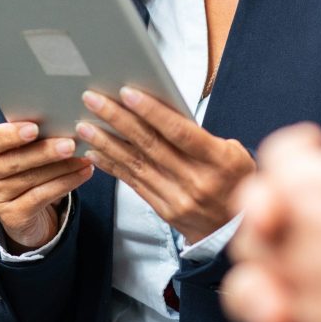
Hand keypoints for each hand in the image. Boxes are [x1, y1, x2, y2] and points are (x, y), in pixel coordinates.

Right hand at [0, 122, 93, 252]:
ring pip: (32, 179)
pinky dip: (65, 184)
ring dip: (62, 168)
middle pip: (15, 161)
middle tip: (70, 144)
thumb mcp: (24, 149)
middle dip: (46, 151)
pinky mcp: (11, 216)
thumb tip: (62, 122)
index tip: (35, 128)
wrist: (23, 209)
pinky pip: (41, 197)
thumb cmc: (26, 168)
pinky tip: (82, 174)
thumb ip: (33, 136)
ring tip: (84, 158)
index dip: (13, 134)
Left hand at [77, 86, 254, 244]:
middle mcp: (196, 180)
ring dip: (106, 142)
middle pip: (150, 144)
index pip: (179, 132)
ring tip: (84, 125)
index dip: (151, 111)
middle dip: (118, 119)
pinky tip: (95, 152)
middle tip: (93, 100)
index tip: (126, 93)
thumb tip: (161, 110)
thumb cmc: (235, 179)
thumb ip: (200, 135)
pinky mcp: (164, 210)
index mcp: (219, 160)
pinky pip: (134, 183)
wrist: (237, 229)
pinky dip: (112, 166)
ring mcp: (178, 198)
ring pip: (136, 164)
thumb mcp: (232, 152)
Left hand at [222, 0, 320, 321]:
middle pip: (255, 222)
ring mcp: (303, 307)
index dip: (304, 149)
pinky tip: (320, 316)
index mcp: (305, 186)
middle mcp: (290, 248)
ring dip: (265, 277)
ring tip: (294, 274)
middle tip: (314, 212)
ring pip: (251, 290)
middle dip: (279, 212)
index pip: (280, 157)